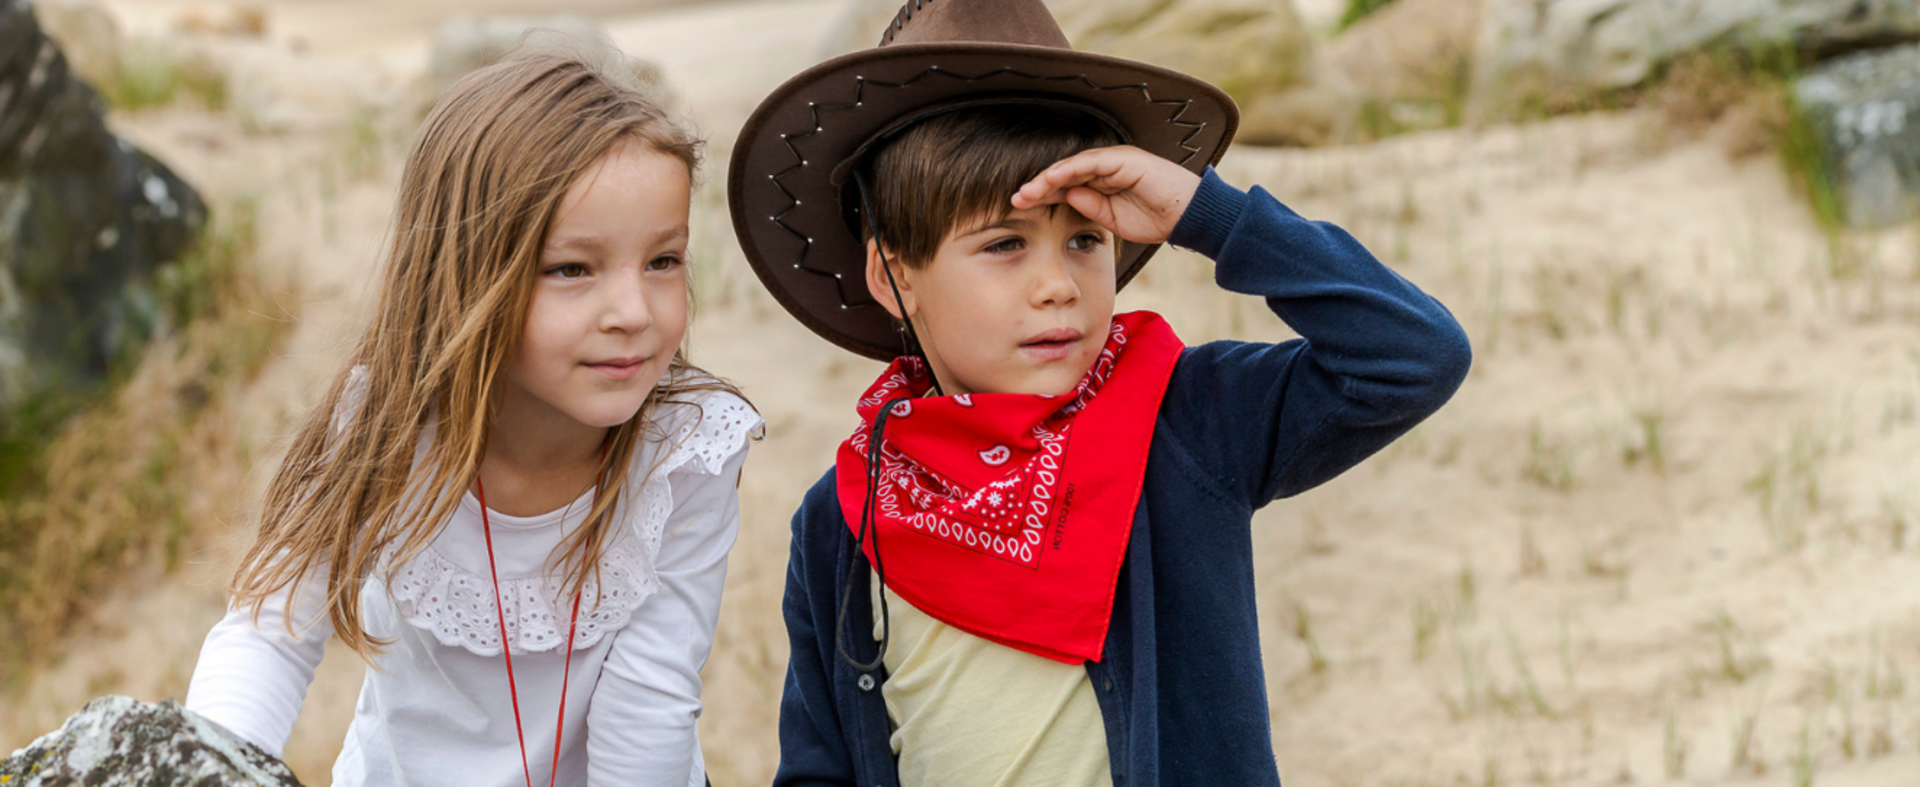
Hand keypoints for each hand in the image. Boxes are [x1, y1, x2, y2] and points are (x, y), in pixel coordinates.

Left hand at [1010, 145, 1202, 244]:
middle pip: (1063, 175)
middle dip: (1038, 187)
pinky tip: (1050, 180)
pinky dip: (1068, 170)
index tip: (1021, 208)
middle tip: (1015, 199)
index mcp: (1102, 183)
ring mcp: (1113, 161)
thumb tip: (1067, 197)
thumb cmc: (1157, 219)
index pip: (1066, 187)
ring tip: (1027, 192)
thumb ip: (1090, 207)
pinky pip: (1089, 162)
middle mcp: (1105, 168)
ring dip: (1047, 179)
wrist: (1189, 216)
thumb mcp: (1114, 220)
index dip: (1043, 196)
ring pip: (1072, 167)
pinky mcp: (1122, 158)